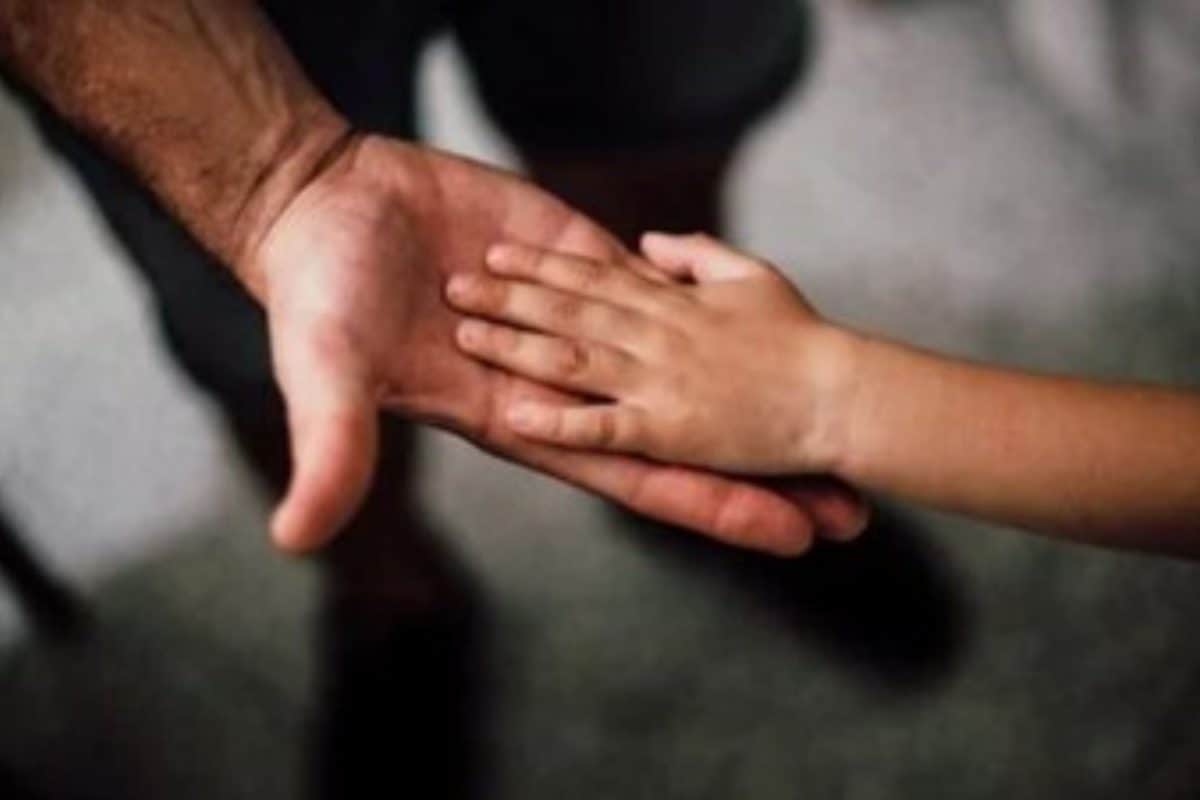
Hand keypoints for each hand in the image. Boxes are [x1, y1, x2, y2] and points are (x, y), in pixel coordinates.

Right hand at [251, 138, 867, 555]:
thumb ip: (329, 450)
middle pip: (683, 432)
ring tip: (830, 412)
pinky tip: (769, 320)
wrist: (325, 205)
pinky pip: (656, 286)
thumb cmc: (319, 298)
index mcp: (524, 418)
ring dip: (752, 390)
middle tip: (847, 506)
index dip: (713, 507)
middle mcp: (566, 380)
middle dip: (758, 471)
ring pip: (685, 361)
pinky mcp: (576, 256)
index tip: (788, 536)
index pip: (639, 474)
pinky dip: (708, 302)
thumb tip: (296, 538)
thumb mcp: (326, 376)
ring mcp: (578, 318)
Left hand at [445, 233, 857, 475]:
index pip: (593, 276)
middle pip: (568, 310)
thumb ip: (697, 255)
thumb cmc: (804, 338)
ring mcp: (658, 384)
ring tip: (466, 335)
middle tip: (453, 285)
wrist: (842, 394)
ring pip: (572, 358)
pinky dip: (559, 421)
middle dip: (508, 296)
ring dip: (516, 345)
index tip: (497, 251)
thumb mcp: (751, 276)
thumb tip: (649, 242)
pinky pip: (603, 427)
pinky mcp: (668, 431)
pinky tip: (515, 414)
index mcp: (673, 303)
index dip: (541, 264)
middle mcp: (655, 336)